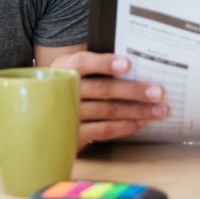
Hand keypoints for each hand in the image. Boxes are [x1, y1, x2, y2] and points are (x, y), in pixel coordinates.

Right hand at [49, 52, 168, 146]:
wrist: (40, 116)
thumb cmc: (68, 88)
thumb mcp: (72, 72)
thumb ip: (95, 68)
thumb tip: (134, 66)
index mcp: (63, 68)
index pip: (83, 63)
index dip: (105, 63)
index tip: (128, 65)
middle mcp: (63, 90)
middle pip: (102, 89)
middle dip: (134, 91)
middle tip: (158, 92)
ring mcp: (66, 115)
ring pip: (107, 111)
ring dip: (136, 111)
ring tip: (158, 111)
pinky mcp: (72, 135)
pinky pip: (102, 131)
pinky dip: (123, 127)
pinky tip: (139, 123)